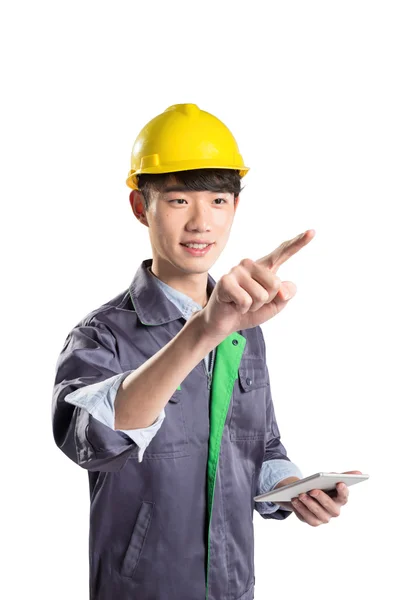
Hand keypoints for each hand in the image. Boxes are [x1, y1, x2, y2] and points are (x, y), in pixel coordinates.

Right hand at [199, 229, 314, 339]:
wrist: (225, 323)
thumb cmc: (249, 311)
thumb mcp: (275, 306)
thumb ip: (285, 295)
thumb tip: (282, 290)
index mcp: (265, 267)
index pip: (283, 253)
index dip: (298, 242)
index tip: (312, 232)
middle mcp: (251, 264)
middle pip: (275, 284)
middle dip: (266, 301)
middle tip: (251, 302)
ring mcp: (237, 270)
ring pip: (261, 295)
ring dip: (253, 307)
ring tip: (241, 304)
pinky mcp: (225, 280)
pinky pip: (246, 301)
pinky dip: (242, 309)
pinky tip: (233, 305)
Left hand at [279, 471, 361, 525]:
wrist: (307, 494)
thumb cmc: (322, 486)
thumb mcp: (330, 479)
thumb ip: (342, 475)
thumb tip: (359, 472)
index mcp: (340, 499)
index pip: (344, 497)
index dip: (343, 491)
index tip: (339, 483)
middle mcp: (334, 511)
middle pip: (330, 507)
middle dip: (321, 498)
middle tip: (312, 489)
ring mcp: (324, 518)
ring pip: (318, 514)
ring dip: (309, 504)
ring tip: (300, 494)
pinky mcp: (313, 522)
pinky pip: (307, 518)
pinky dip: (300, 509)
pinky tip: (294, 500)